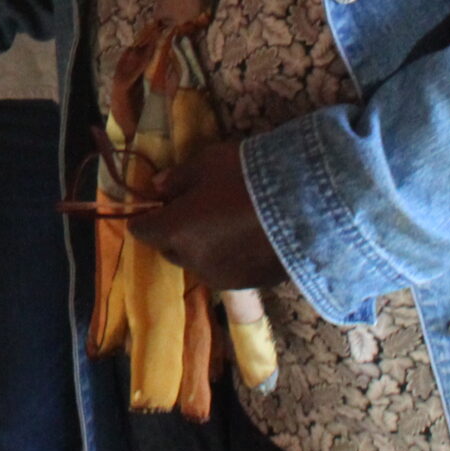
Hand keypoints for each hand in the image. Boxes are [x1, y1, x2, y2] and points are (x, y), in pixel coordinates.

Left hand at [127, 140, 285, 291]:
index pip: (142, 231)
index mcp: (175, 230)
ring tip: (222, 226)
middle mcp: (192, 260)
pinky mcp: (247, 286)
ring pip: (196, 263)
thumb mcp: (207, 164)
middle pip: (168, 249)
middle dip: (173, 232)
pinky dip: (226, 259)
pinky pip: (224, 272)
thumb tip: (157, 188)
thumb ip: (178, 178)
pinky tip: (245, 240)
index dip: (145, 217)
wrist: (307, 207)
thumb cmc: (248, 177)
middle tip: (192, 210)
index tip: (157, 205)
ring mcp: (220, 278)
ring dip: (200, 248)